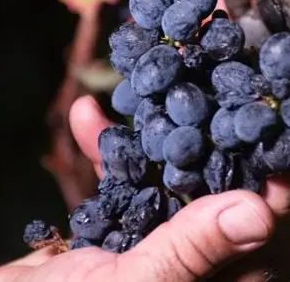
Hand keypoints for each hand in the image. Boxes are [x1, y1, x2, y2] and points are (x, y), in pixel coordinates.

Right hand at [0, 96, 289, 281]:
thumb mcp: (137, 281)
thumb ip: (191, 249)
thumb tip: (259, 211)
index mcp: (209, 275)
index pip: (250, 222)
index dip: (263, 177)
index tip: (266, 126)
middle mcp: (187, 252)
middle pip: (204, 186)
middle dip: (197, 137)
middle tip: (202, 90)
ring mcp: (151, 230)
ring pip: (159, 173)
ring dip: (142, 134)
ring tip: (137, 90)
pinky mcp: (118, 218)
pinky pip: (119, 177)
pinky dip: (101, 148)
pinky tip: (85, 115)